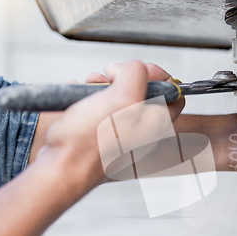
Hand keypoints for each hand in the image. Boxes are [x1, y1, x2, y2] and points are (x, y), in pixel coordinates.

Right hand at [38, 61, 184, 190]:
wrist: (60, 167)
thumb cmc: (90, 143)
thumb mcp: (122, 97)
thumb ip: (134, 73)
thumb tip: (123, 68)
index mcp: (156, 123)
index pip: (175, 92)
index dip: (159, 75)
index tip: (139, 70)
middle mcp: (142, 130)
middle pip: (143, 91)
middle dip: (123, 78)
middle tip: (110, 79)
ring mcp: (120, 134)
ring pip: (118, 97)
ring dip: (101, 86)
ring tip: (89, 87)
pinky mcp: (100, 136)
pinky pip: (98, 108)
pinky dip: (87, 98)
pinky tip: (76, 98)